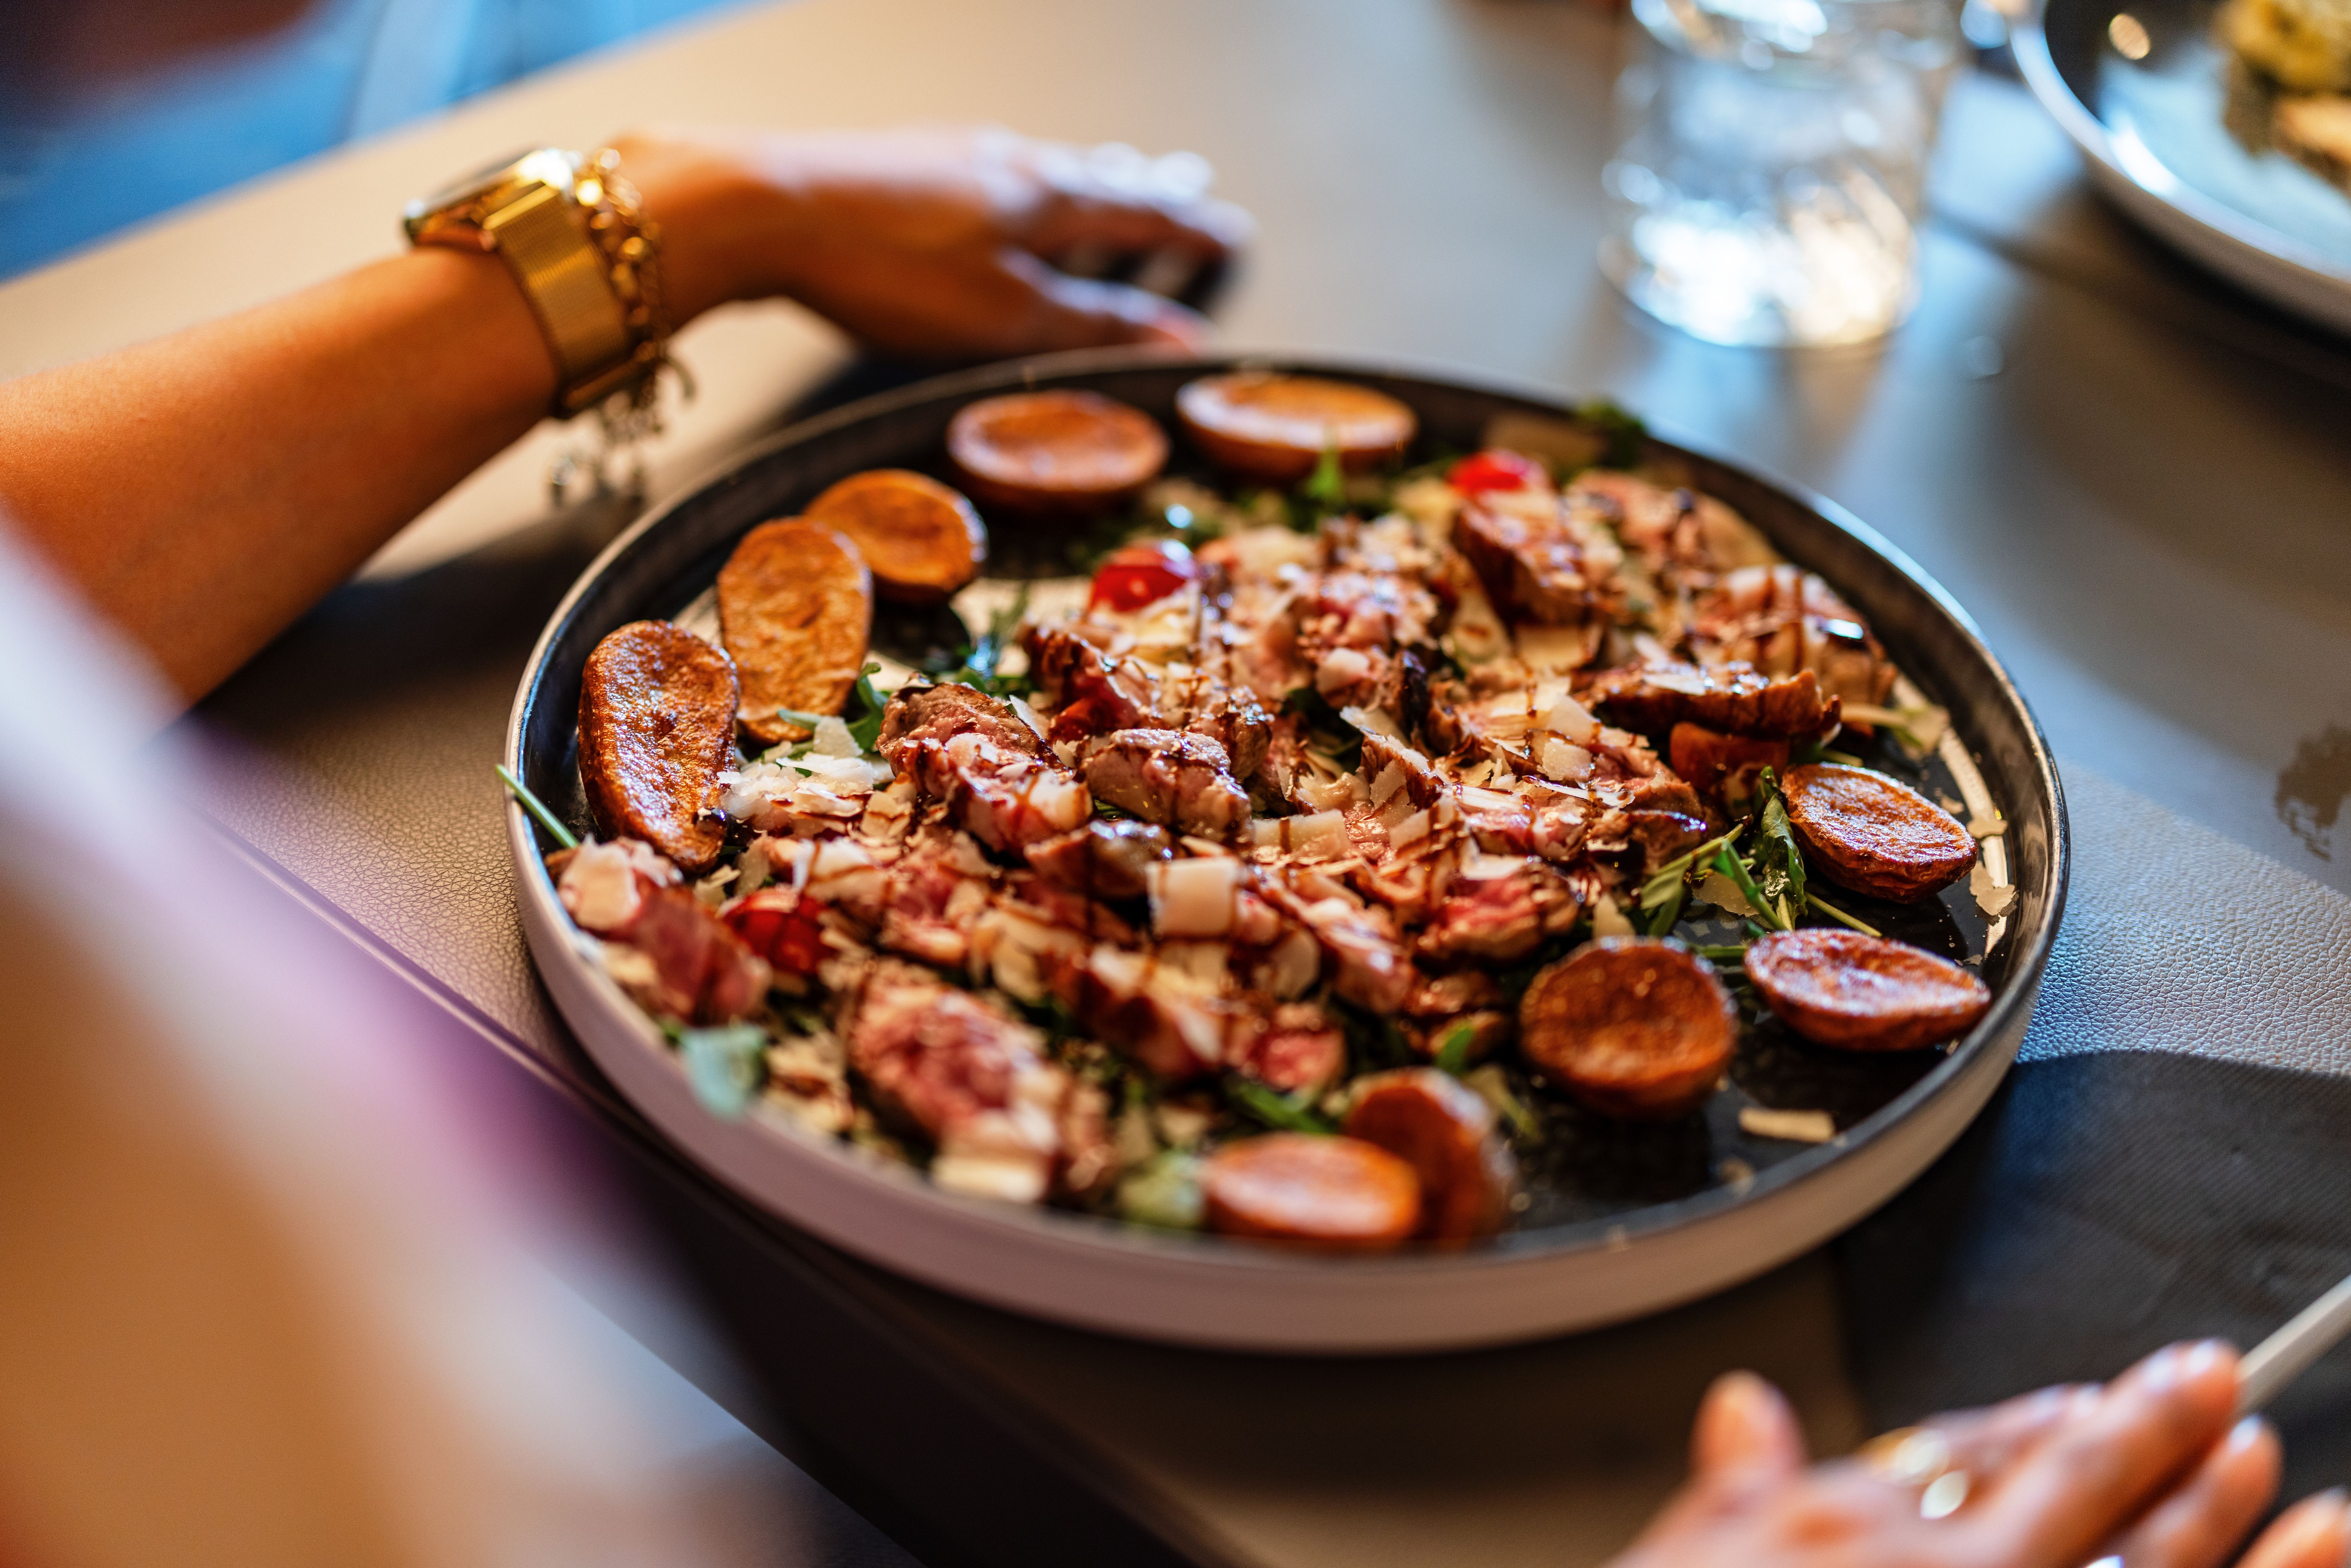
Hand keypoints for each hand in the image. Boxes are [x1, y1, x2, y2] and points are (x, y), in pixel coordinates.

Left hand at [617, 125, 1251, 357]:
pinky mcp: (899, 163)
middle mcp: (1005, 162)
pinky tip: (1002, 185)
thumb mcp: (1004, 318)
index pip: (1139, 214)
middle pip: (1095, 176)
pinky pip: (991, 167)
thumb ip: (1090, 329)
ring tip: (1112, 174)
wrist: (761, 208)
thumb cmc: (884, 269)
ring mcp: (950, 155)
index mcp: (1042, 199)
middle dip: (1147, 187)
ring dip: (1088, 175)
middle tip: (1186, 182)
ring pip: (1043, 165)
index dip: (1188, 231)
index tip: (1229, 234)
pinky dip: (1025, 179)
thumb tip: (1175, 341)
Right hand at [1612, 1341, 2350, 1567]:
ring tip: (2268, 1460)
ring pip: (2135, 1565)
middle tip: (2212, 1382)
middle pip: (2062, 1490)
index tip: (2088, 1397)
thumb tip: (1743, 1407)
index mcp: (1840, 1531)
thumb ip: (1732, 1487)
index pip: (1960, 1455)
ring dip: (2210, 1510)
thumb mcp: (1685, 1561)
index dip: (2029, 1421)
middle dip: (2144, 1432)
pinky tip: (2301, 1551)